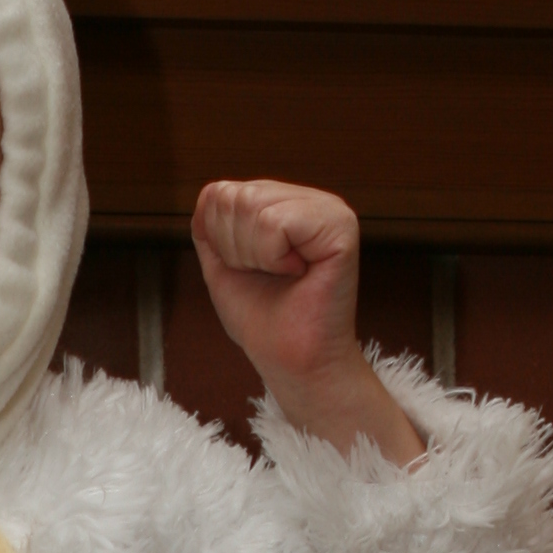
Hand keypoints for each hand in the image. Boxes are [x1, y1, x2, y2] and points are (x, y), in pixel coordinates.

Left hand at [190, 179, 424, 465]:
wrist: (290, 359)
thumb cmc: (262, 317)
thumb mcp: (223, 263)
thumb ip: (212, 224)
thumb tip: (211, 192)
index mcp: (285, 202)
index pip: (220, 193)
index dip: (220, 240)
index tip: (250, 269)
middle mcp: (310, 198)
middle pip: (235, 197)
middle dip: (236, 248)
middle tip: (268, 276)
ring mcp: (329, 209)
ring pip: (253, 208)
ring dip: (255, 255)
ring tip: (283, 276)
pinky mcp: (341, 226)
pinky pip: (276, 223)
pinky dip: (273, 257)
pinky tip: (297, 273)